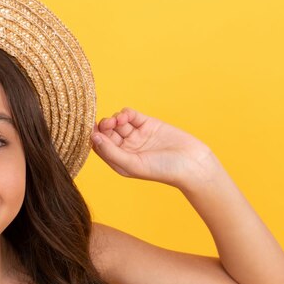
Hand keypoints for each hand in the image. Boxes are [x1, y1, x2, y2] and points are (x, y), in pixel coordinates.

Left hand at [91, 107, 216, 188]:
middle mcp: (126, 148)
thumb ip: (111, 152)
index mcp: (119, 161)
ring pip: (117, 122)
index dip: (94, 137)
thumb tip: (93, 137)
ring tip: (119, 121)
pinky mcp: (148, 124)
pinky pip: (131, 115)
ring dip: (114, 119)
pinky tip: (127, 116)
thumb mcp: (133, 164)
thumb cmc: (163, 170)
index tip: (90, 128)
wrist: (192, 163)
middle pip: (107, 132)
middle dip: (104, 126)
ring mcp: (137, 135)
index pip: (99, 146)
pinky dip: (125, 113)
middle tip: (107, 124)